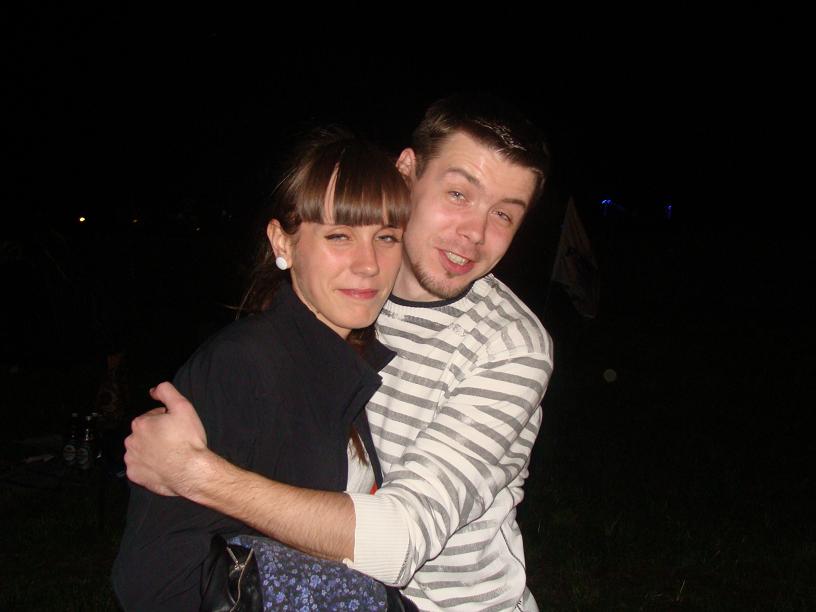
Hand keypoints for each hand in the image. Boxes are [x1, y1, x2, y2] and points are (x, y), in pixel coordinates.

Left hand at [124, 382, 207, 496]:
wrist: (191, 471)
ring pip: (141, 450)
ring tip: (169, 455)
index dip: (166, 420)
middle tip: (174, 441)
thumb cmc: (188, 439)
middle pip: (145, 434)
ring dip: (151, 450)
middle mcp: (131, 441)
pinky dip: (148, 466)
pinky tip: (162, 466)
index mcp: (140, 423)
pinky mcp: (134, 475)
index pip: (152, 417)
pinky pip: (139, 468)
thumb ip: (166, 392)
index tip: (177, 428)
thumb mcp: (183, 407)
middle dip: (156, 435)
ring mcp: (131, 459)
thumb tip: (153, 391)